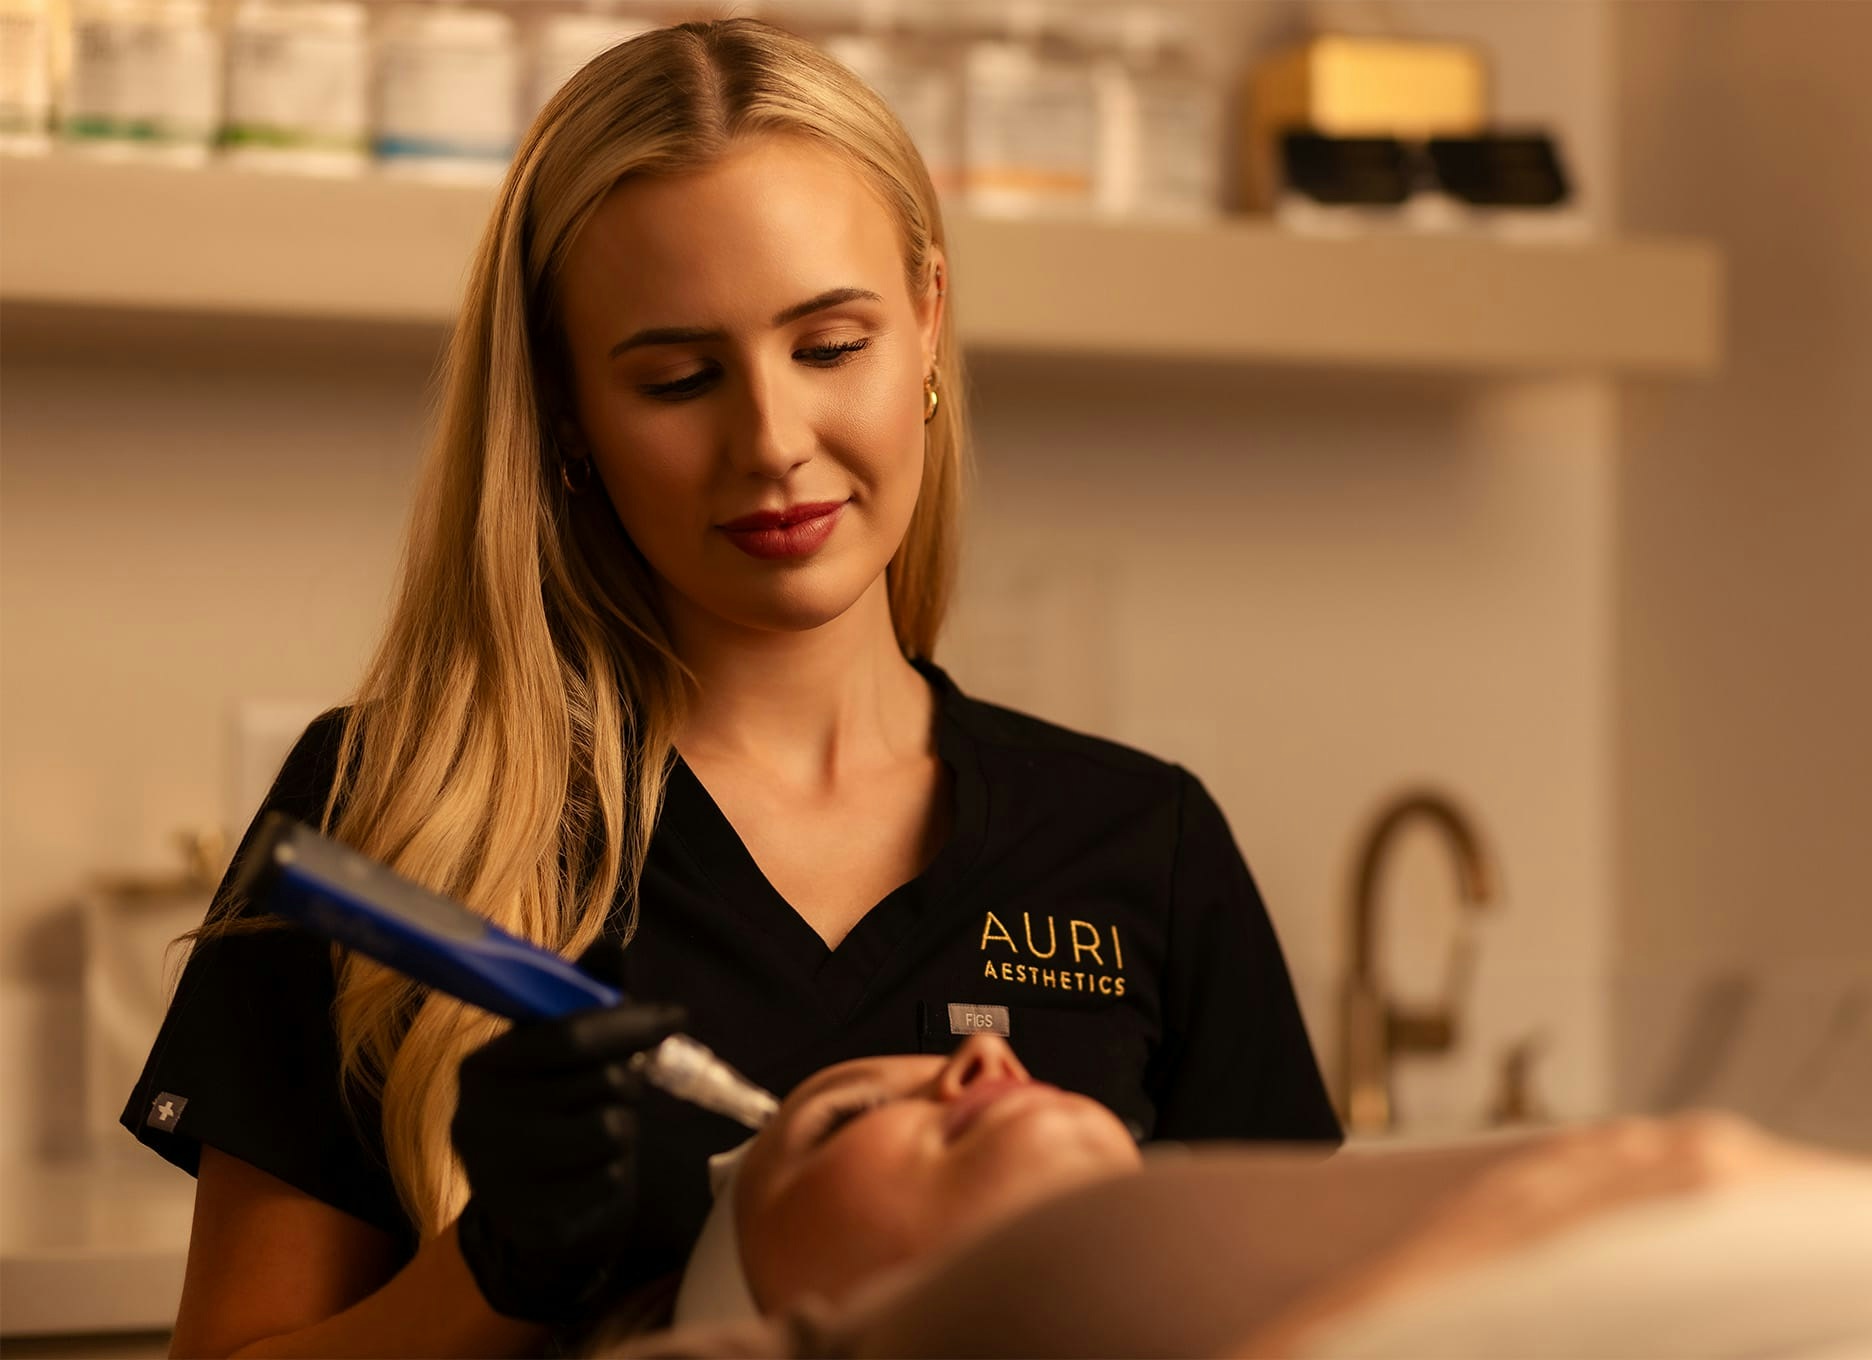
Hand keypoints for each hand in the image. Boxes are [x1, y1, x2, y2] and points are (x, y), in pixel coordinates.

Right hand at [452, 940, 684, 1321]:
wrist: (537, 1210)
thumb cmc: (557, 1110)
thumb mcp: (565, 1053)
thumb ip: (586, 996)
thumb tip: (611, 943)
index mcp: (482, 1065)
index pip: (567, 1035)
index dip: (629, 1023)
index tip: (675, 1016)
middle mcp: (477, 1118)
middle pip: (599, 1081)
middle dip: (627, 1082)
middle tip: (616, 1091)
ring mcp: (498, 1174)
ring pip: (610, 1129)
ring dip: (623, 1129)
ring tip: (599, 1132)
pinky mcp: (530, 1218)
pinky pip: (609, 1180)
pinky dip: (614, 1174)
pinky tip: (590, 1174)